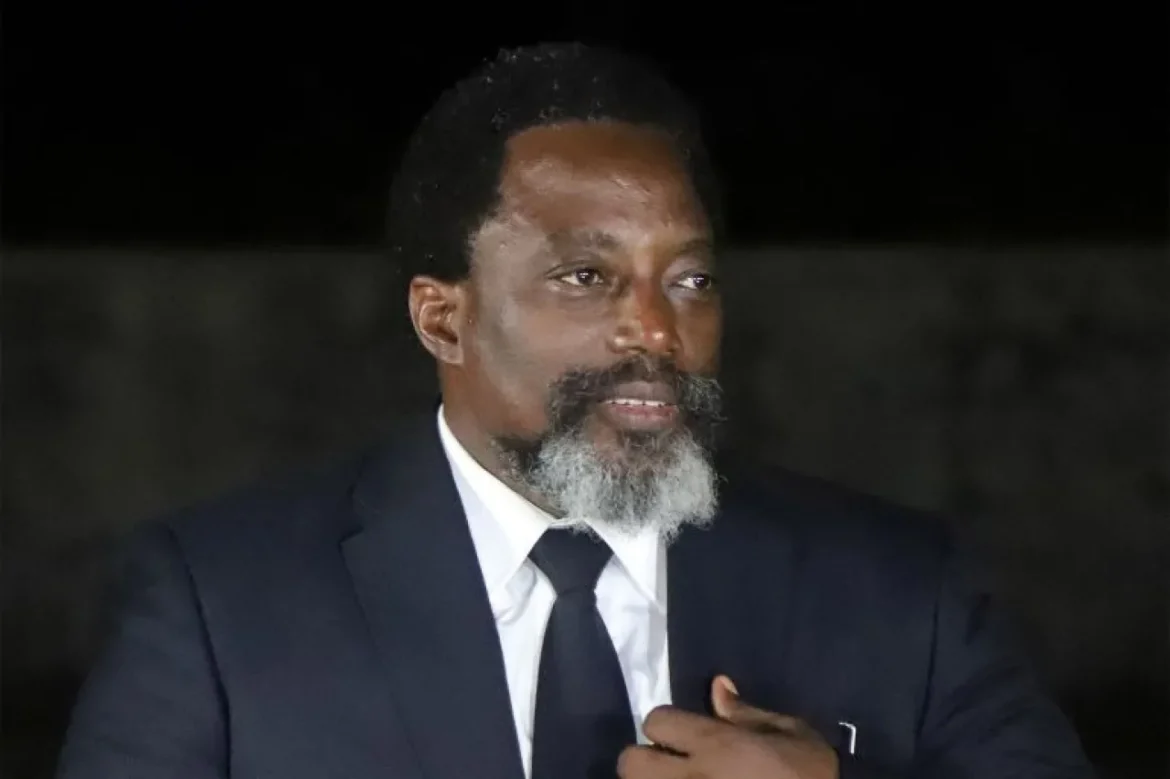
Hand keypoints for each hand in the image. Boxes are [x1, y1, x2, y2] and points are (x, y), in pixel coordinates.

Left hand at [618, 675, 838, 778]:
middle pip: (631, 764)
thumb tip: (717, 686)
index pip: (657, 720)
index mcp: (715, 744)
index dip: (664, 723)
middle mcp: (693, 777)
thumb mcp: (789, 733)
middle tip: (664, 765)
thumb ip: (747, 712)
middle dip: (642, 760)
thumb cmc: (811, 773)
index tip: (678, 732)